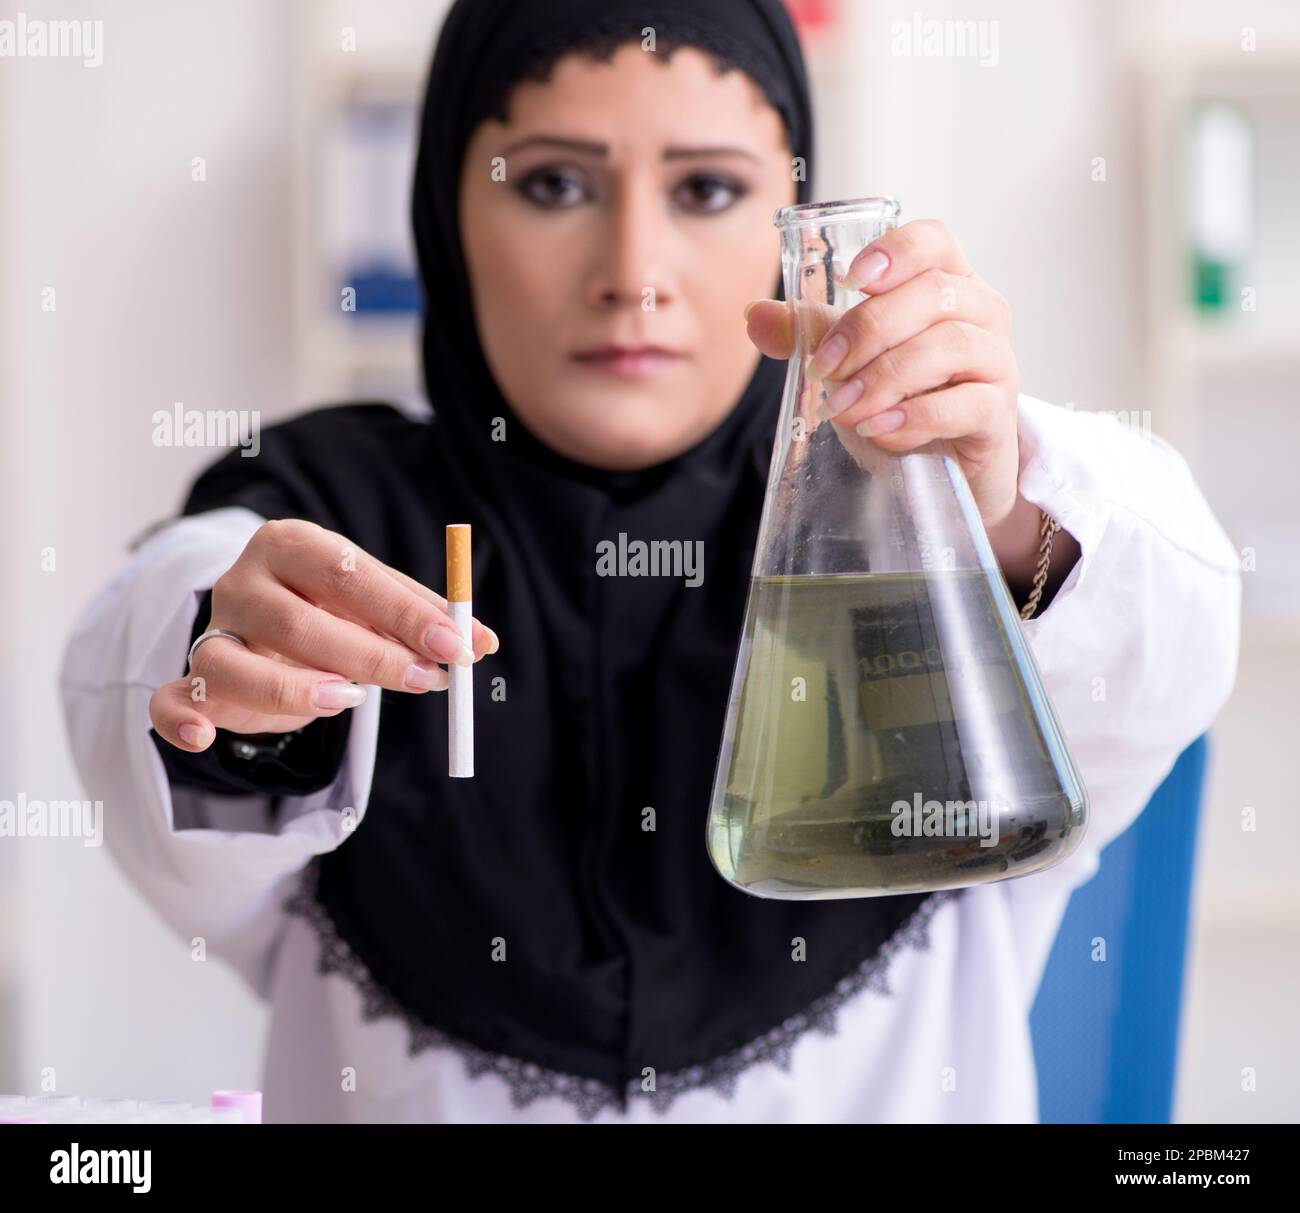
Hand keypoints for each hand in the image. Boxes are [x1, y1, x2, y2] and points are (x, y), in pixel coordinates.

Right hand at [149, 518, 497, 752]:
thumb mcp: (377, 603)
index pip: (350, 574)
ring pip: (238, 664)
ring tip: (349, 700)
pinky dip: (183, 720)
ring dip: (296, 690)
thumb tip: (481, 642)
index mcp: (293, 545)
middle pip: (299, 622)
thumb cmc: (332, 609)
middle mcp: (243, 582)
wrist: (264, 626)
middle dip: (371, 655)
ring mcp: (212, 632)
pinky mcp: (191, 681)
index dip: (406, 613)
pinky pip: (171, 701)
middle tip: (426, 680)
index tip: (456, 644)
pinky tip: (205, 737)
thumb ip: (425, 618)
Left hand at [745, 218, 1020, 531]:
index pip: (933, 241)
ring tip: (843, 409)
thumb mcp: (851, 362)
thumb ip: (809, 334)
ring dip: (885, 376)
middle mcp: (980, 313)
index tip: (850, 280)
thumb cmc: (902, 401)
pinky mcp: (998, 414)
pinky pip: (965, 405)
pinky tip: (879, 429)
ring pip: (949, 345)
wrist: (942, 472)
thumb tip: (755, 313)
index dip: (895, 251)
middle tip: (825, 369)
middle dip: (868, 330)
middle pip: (933, 293)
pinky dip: (914, 417)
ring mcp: (996, 361)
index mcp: (945, 284)